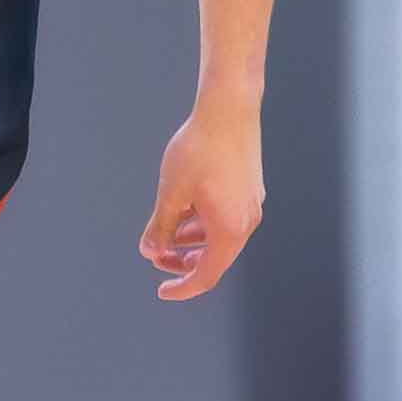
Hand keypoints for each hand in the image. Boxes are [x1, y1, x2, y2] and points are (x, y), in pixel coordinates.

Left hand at [142, 99, 266, 301]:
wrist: (230, 108)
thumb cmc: (200, 149)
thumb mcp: (171, 193)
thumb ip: (160, 228)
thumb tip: (150, 251)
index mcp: (230, 229)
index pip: (206, 275)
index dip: (182, 288)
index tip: (161, 291)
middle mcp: (247, 221)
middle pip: (215, 258)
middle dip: (183, 262)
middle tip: (155, 256)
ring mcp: (251, 205)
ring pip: (219, 236)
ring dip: (191, 241)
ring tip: (165, 234)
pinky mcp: (249, 189)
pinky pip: (225, 218)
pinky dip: (203, 223)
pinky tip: (182, 212)